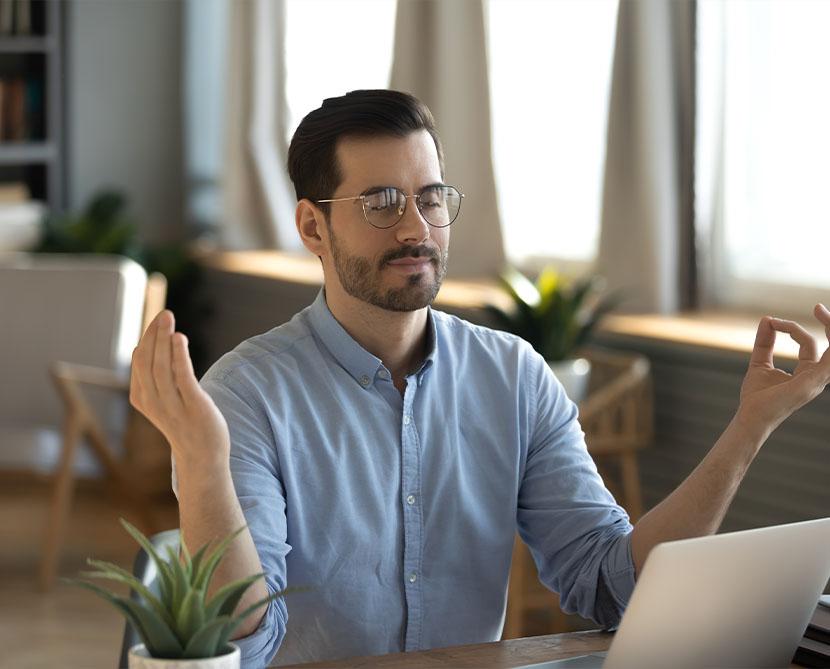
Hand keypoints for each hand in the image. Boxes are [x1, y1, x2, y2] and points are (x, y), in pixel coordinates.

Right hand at [130, 310, 229, 473]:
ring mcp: (173, 406)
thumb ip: (154, 378)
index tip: (156, 321)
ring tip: (168, 320)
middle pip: (147, 362)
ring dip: (163, 341)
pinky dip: (179, 356)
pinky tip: (179, 339)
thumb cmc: (185, 424)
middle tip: (163, 314)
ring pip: (161, 368)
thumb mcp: (163, 401)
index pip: (139, 363)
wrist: (203, 457)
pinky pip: (182, 377)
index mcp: (143, 399)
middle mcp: (154, 403)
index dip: (147, 340)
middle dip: (153, 336)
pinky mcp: (194, 407)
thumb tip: (144, 346)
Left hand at [736, 304, 829, 436]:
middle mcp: (816, 376)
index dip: (790, 328)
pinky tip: (828, 326)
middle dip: (829, 324)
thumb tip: (766, 319)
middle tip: (817, 307)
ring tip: (822, 312)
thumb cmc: (756, 396)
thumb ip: (764, 342)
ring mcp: (817, 380)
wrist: (750, 416)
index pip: (807, 343)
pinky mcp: (812, 382)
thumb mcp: (759, 362)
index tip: (772, 321)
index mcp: (807, 372)